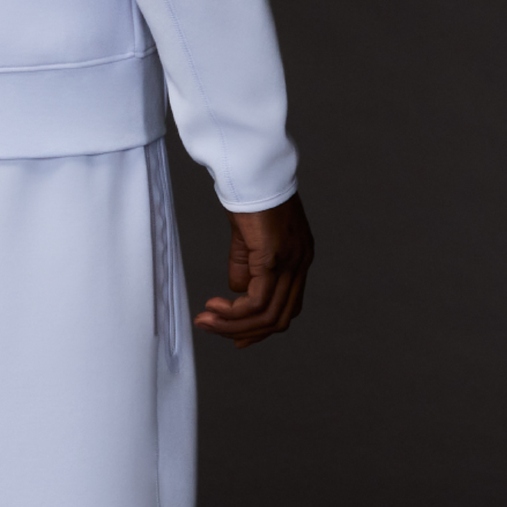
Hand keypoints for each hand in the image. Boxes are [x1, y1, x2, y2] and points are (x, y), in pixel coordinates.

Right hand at [194, 192, 312, 347]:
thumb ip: (245, 266)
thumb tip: (236, 292)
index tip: (235, 336)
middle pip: (279, 319)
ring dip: (233, 325)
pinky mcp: (274, 258)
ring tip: (206, 321)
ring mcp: (291, 263)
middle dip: (244, 332)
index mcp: (299, 259)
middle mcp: (300, 265)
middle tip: (214, 330)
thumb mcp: (248, 238)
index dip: (262, 327)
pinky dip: (234, 313)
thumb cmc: (250, 194)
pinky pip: (256, 301)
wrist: (253, 169)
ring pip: (267, 315)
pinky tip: (214, 306)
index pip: (287, 307)